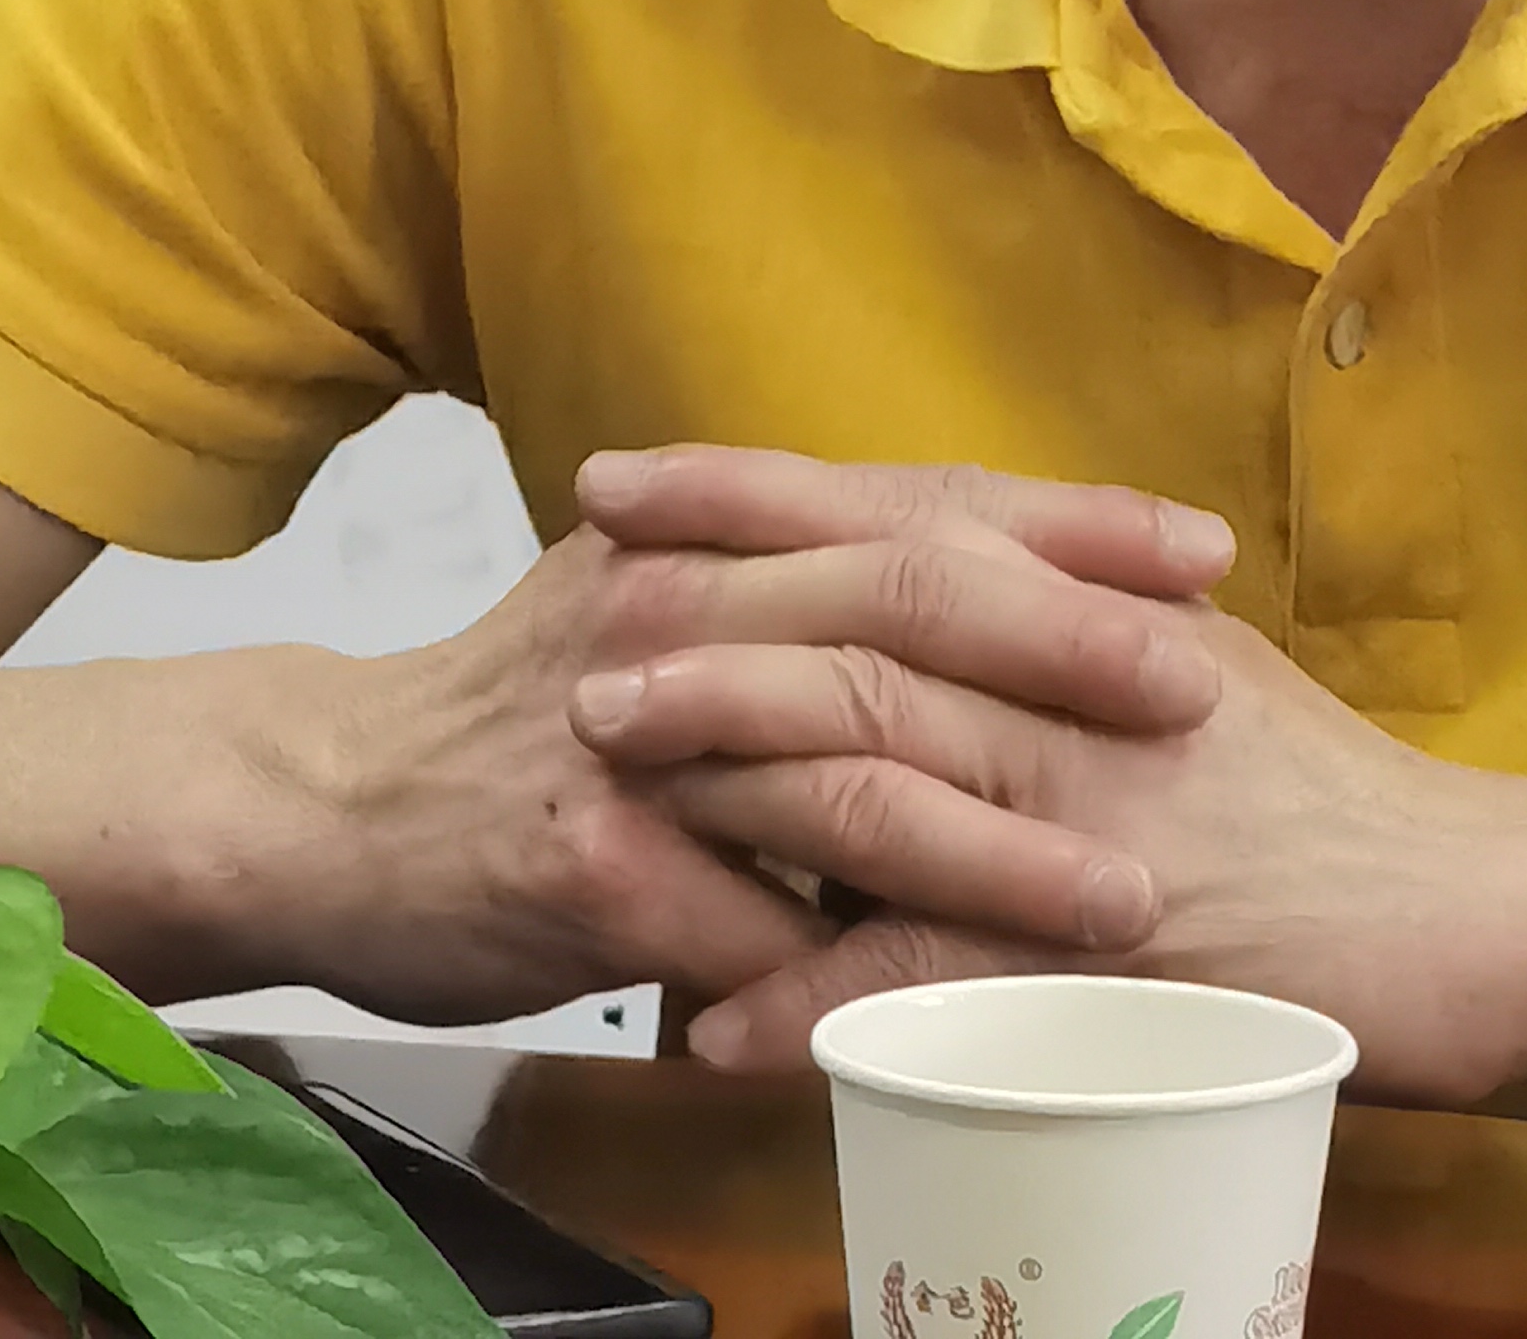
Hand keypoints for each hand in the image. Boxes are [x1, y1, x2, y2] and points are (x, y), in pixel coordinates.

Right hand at [262, 452, 1232, 1025]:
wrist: (324, 799)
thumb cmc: (531, 709)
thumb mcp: (669, 598)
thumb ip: (811, 582)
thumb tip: (994, 580)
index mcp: (727, 537)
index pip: (930, 505)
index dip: (1073, 524)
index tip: (1202, 553)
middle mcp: (688, 606)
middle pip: (907, 609)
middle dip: (1070, 652)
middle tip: (1201, 697)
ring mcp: (637, 737)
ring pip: (851, 784)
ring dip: (1004, 856)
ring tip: (1127, 905)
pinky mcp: (588, 866)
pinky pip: (753, 936)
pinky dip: (856, 979)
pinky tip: (956, 1020)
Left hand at [575, 469, 1526, 1095]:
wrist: (1483, 913)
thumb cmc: (1339, 806)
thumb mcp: (1199, 674)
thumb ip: (1071, 630)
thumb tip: (956, 594)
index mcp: (1100, 611)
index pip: (902, 519)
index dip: (752, 492)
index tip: (625, 477)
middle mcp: (1086, 690)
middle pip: (865, 621)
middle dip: (704, 609)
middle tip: (573, 614)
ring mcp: (1095, 818)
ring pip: (881, 766)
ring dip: (725, 767)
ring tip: (601, 770)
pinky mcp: (1113, 958)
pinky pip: (941, 972)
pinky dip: (819, 991)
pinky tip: (717, 1016)